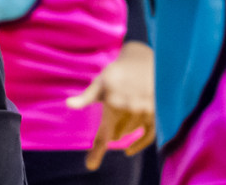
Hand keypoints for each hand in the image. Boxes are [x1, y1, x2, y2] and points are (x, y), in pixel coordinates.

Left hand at [66, 40, 155, 164]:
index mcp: (113, 104)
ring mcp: (145, 113)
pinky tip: (129, 149)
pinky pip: (148, 136)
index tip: (90, 166)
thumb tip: (68, 104)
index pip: (104, 135)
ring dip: (125, 130)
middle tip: (112, 115)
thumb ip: (85, 97)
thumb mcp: (99, 82)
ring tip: (123, 112)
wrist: (143, 60)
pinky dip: (139, 144)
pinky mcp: (157, 114)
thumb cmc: (117, 72)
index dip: (96, 152)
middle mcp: (130, 110)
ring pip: (130, 134)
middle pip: (117, 135)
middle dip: (112, 130)